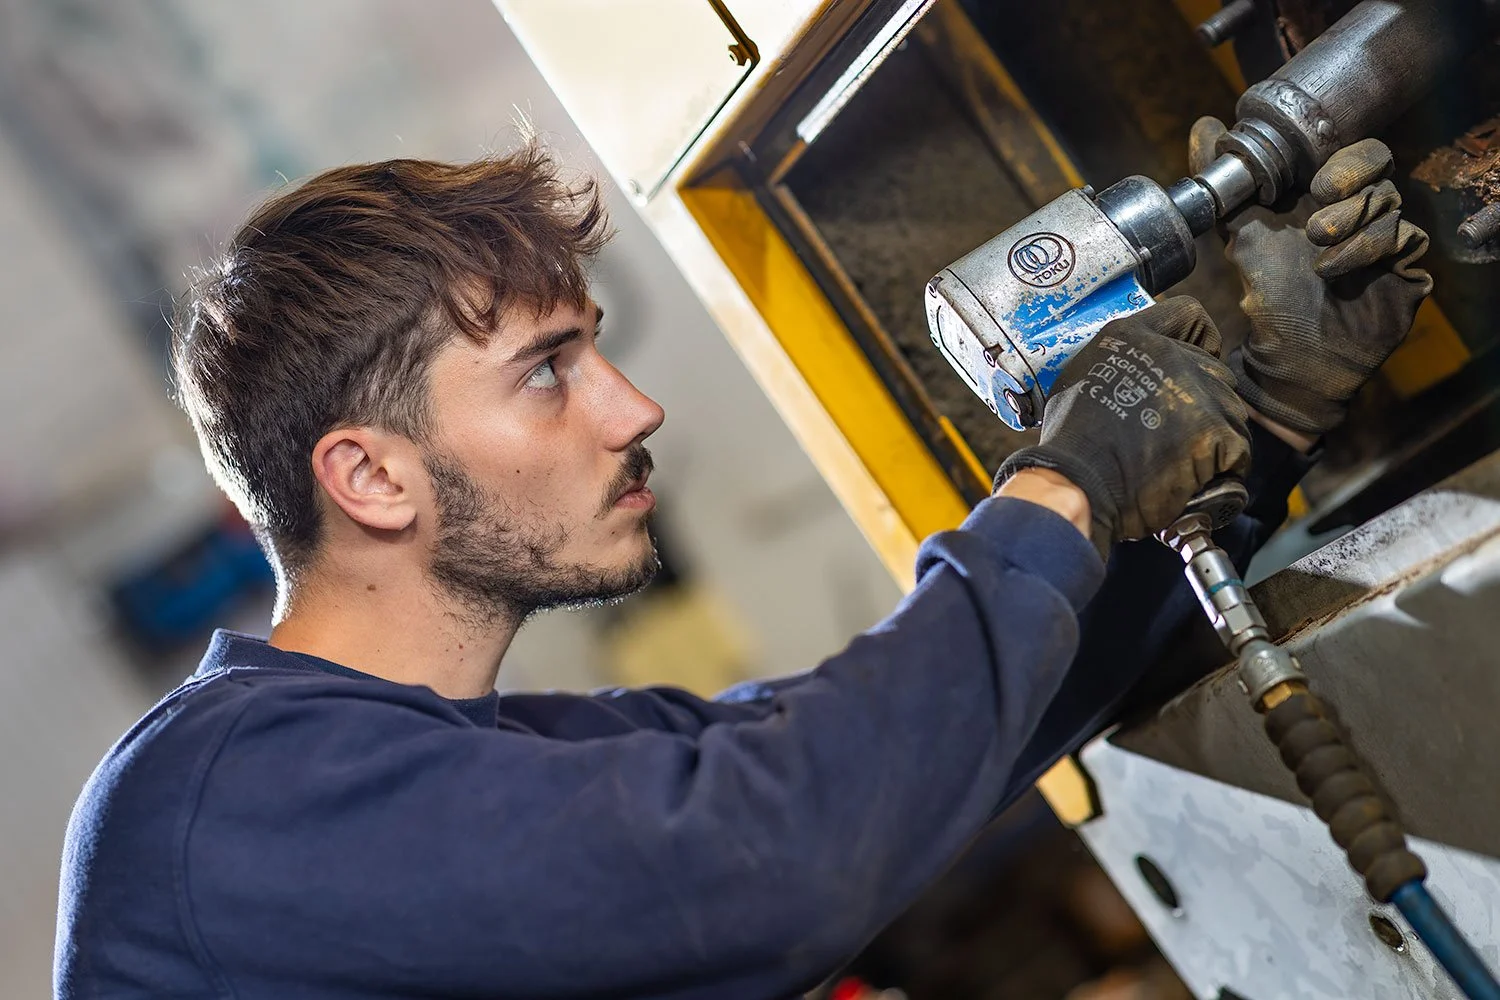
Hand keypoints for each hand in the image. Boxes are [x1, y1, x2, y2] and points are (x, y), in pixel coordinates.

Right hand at [994, 297, 1251, 556]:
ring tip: (1182, 460)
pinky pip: (1238, 449)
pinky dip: (1223, 467)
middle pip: (1216, 371)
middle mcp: (1171, 356)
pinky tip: (1196, 478)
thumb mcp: (1078, 378)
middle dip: (1204, 401)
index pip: (1188, 314)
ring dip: (1214, 436)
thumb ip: (1115, 363)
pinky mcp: (1215, 431)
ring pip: (1231, 411)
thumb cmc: (1070, 444)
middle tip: (1178, 432)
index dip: (1199, 340)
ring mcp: (1197, 393)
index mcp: (1133, 336)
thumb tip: (1132, 375)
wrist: (1079, 484)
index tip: (1193, 365)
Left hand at [1190, 118, 1433, 436]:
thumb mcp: (1239, 232)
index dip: (1349, 160)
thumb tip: (1203, 127)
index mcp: (1330, 198)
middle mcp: (1364, 213)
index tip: (1316, 186)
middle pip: (1383, 172)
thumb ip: (1224, 183)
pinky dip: (1368, 253)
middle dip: (1351, 194)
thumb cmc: (1268, 294)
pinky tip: (1338, 276)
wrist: (1291, 356)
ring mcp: (1388, 240)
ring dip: (1351, 231)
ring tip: (1320, 263)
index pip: (1363, 153)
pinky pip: (1407, 240)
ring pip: (1392, 207)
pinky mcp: (1407, 269)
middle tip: (1316, 226)